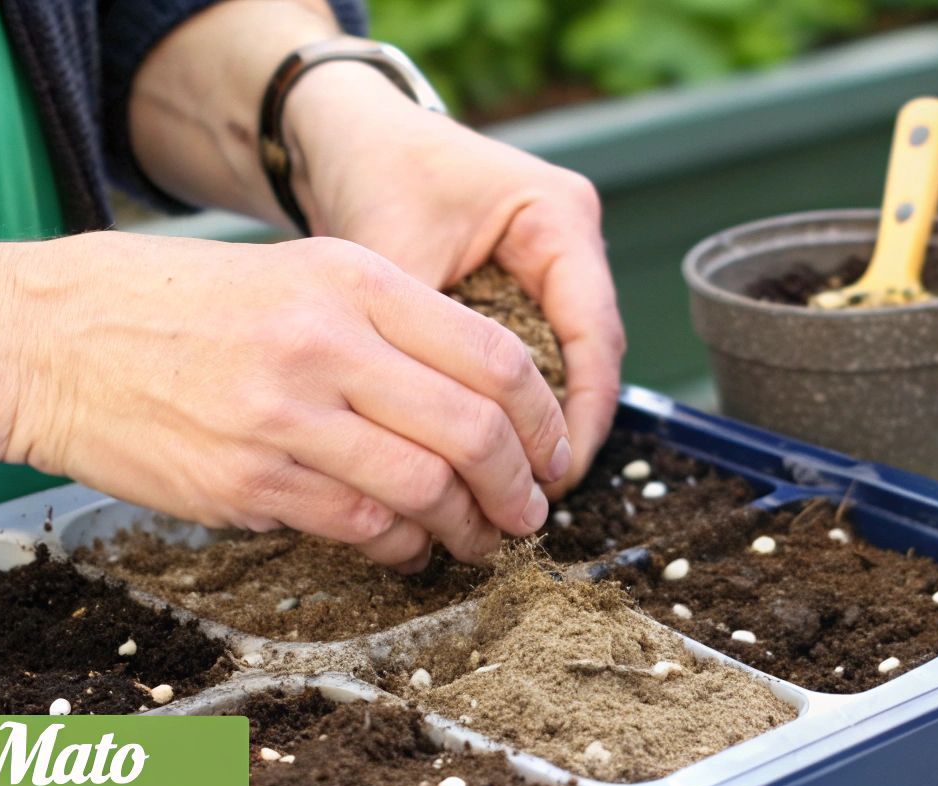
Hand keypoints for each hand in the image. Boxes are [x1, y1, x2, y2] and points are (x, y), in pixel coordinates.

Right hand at [0, 232, 570, 568]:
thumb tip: (473, 396)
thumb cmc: (170, 307)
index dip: (542, 418)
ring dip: (467, 528)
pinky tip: (404, 546)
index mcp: (351, 279)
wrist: (48, 339)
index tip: (551, 451)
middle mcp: (328, 342)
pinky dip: (400, 545)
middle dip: (519, 487)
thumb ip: (383, 323)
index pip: (493, 355)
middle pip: (473, 430)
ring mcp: (287, 416)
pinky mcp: (249, 482)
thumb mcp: (291, 274)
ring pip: (424, 489)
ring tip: (475, 539)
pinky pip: (359, 527)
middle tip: (527, 513)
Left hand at [286, 64, 625, 496]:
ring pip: (562, 363)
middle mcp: (568, 240)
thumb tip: (420, 436)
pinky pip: (528, 357)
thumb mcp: (394, 252)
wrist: (343, 133)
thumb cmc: (371, 169)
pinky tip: (486, 454)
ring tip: (511, 489)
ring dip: (538, 426)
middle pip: (588, 356)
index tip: (555, 474)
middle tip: (532, 499)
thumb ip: (417, 337)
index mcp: (560, 216)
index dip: (580, 413)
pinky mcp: (517, 286)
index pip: (594, 333)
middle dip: (562, 432)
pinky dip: (508, 407)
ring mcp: (548, 264)